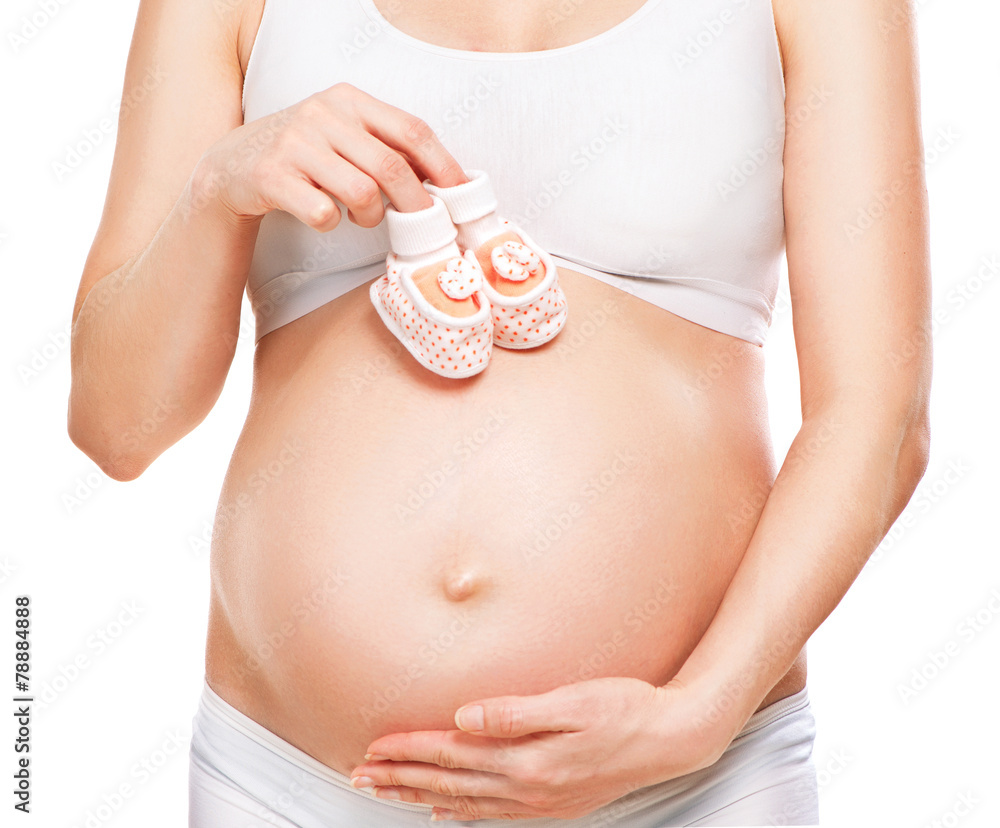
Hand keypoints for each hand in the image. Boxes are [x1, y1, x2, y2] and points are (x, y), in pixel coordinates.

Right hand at [192, 82, 466, 231]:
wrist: (232, 165)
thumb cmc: (304, 156)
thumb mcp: (345, 137)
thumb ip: (387, 149)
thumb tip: (446, 182)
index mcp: (349, 100)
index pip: (411, 130)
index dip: (443, 165)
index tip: (461, 195)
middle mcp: (322, 114)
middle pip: (391, 166)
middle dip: (416, 204)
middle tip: (422, 227)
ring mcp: (295, 143)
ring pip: (361, 192)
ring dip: (371, 217)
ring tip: (362, 219)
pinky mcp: (272, 176)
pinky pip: (322, 212)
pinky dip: (331, 223)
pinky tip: (323, 216)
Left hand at [348, 677, 732, 820]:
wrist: (672, 739)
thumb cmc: (626, 711)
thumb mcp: (573, 702)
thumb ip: (515, 713)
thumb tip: (463, 717)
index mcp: (527, 758)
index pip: (451, 753)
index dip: (409, 749)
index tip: (374, 747)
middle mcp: (527, 786)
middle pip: (448, 781)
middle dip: (400, 778)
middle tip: (360, 776)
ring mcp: (538, 800)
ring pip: (463, 800)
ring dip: (419, 795)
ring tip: (386, 792)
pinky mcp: (551, 802)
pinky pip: (492, 812)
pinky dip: (460, 811)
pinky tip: (444, 811)